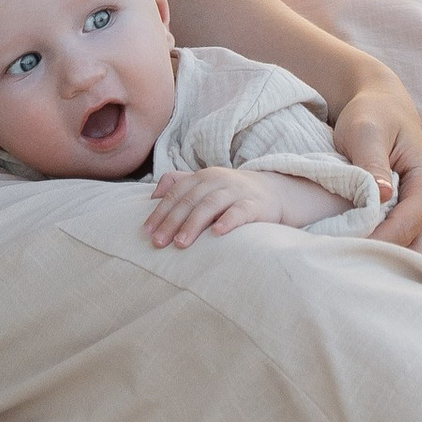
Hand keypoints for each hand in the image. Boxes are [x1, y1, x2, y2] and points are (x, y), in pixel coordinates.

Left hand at [144, 164, 342, 249]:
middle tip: (158, 243)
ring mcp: (236, 192)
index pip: (176, 193)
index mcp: (203, 177)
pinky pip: (240, 212)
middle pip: (190, 200)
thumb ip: (179, 183)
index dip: (160, 212)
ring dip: (193, 224)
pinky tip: (217, 234)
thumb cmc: (232, 193)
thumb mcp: (206, 184)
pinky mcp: (255, 205)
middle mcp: (218, 180)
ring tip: (180, 243)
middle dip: (171, 221)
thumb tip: (153, 194)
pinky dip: (228, 221)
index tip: (146, 232)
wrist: (274, 191)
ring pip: (210, 205)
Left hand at [333, 75, 421, 253]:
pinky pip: (402, 255)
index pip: (404, 227)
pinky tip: (352, 255)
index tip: (336, 248)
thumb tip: (382, 195)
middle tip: (336, 261)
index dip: (372, 242)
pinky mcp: (416, 231)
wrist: (384, 112)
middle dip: (378, 262)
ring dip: (378, 265)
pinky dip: (380, 260)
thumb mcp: (367, 130)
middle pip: (413, 254)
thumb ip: (372, 161)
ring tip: (341, 259)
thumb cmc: (374, 117)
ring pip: (409, 262)